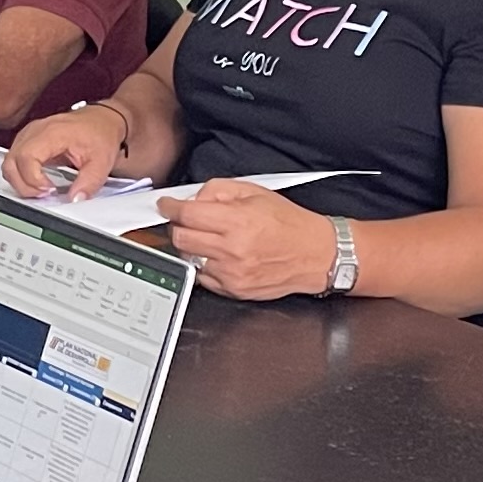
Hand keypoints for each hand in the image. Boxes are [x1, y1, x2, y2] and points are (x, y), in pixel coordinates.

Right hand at [4, 104, 127, 197]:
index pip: (26, 157)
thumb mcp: (102, 161)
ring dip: (21, 182)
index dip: (33, 180)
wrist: (101, 119)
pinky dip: (21, 175)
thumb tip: (76, 199)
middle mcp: (35, 131)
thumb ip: (89, 182)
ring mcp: (28, 134)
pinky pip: (14, 161)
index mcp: (52, 132)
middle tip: (45, 194)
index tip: (49, 190)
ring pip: (9, 163)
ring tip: (43, 189)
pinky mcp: (27, 140)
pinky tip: (39, 181)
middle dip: (24, 185)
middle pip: (11, 162)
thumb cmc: (100, 133)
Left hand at [153, 182, 338, 300]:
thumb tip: (193, 199)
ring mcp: (232, 273)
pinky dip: (204, 265)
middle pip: (181, 238)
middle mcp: (233, 250)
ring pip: (189, 259)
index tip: (166, 205)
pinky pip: (203, 277)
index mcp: (238, 221)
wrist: (316, 255)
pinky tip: (220, 256)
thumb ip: (219, 191)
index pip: (187, 214)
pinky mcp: (234, 290)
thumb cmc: (290, 224)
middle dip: (179, 226)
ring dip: (191, 246)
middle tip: (188, 221)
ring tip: (210, 238)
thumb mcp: (255, 193)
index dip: (171, 207)